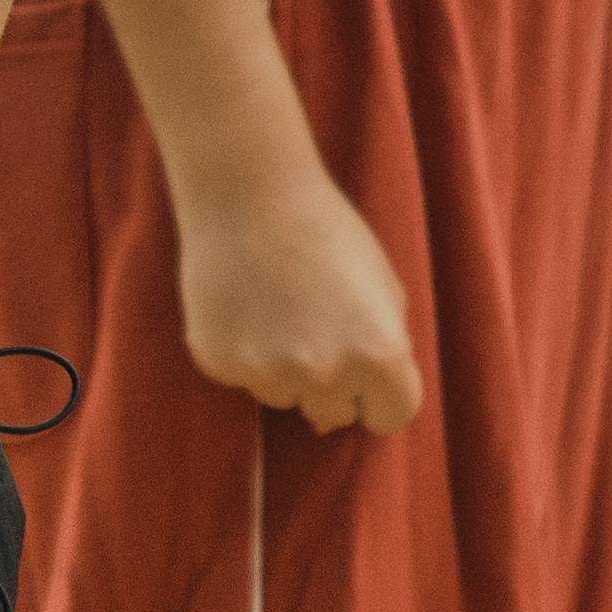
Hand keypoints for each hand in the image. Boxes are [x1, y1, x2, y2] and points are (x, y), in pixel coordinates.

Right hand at [168, 155, 427, 440]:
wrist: (249, 194)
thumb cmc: (327, 233)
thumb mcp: (384, 290)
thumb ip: (384, 352)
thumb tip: (348, 411)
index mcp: (380, 355)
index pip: (392, 418)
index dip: (380, 396)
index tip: (364, 374)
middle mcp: (326, 374)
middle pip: (334, 415)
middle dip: (330, 384)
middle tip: (313, 327)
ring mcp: (268, 373)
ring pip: (283, 397)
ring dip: (283, 369)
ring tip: (275, 308)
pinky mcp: (220, 363)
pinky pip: (242, 377)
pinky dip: (243, 352)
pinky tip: (244, 306)